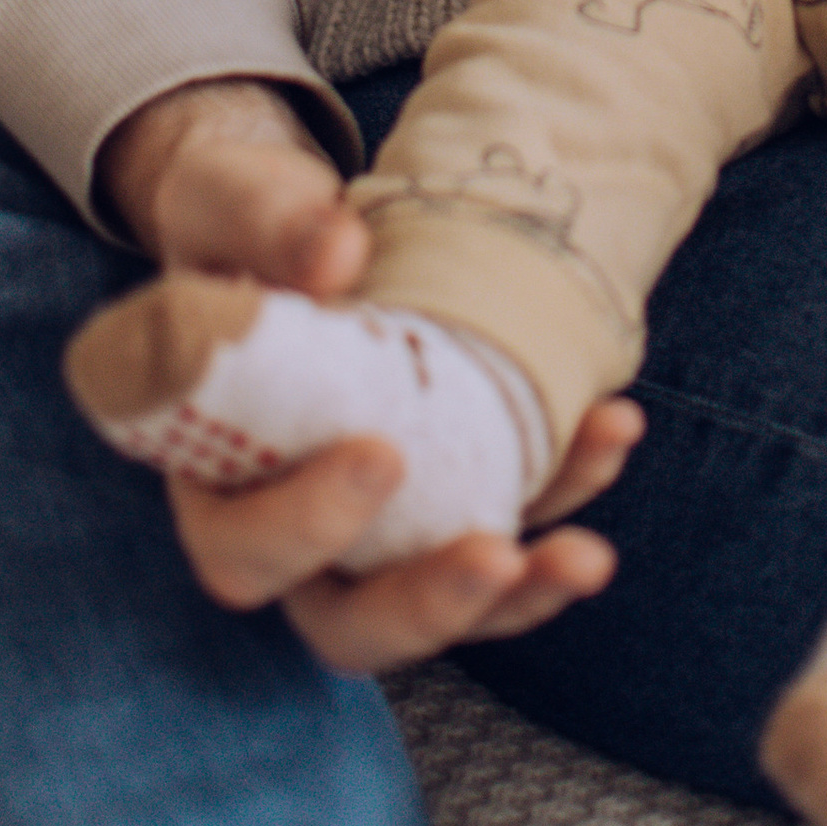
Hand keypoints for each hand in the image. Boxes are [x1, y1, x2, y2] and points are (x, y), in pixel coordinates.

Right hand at [100, 81, 644, 669]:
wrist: (292, 225)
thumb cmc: (241, 222)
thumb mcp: (234, 202)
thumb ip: (269, 223)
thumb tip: (337, 251)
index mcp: (212, 477)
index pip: (242, 550)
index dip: (306, 527)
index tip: (383, 455)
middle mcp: (288, 530)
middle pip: (344, 623)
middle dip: (427, 604)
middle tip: (498, 557)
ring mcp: (375, 530)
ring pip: (437, 606)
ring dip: (520, 594)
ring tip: (588, 557)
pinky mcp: (446, 497)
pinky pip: (507, 529)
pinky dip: (564, 493)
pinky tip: (614, 427)